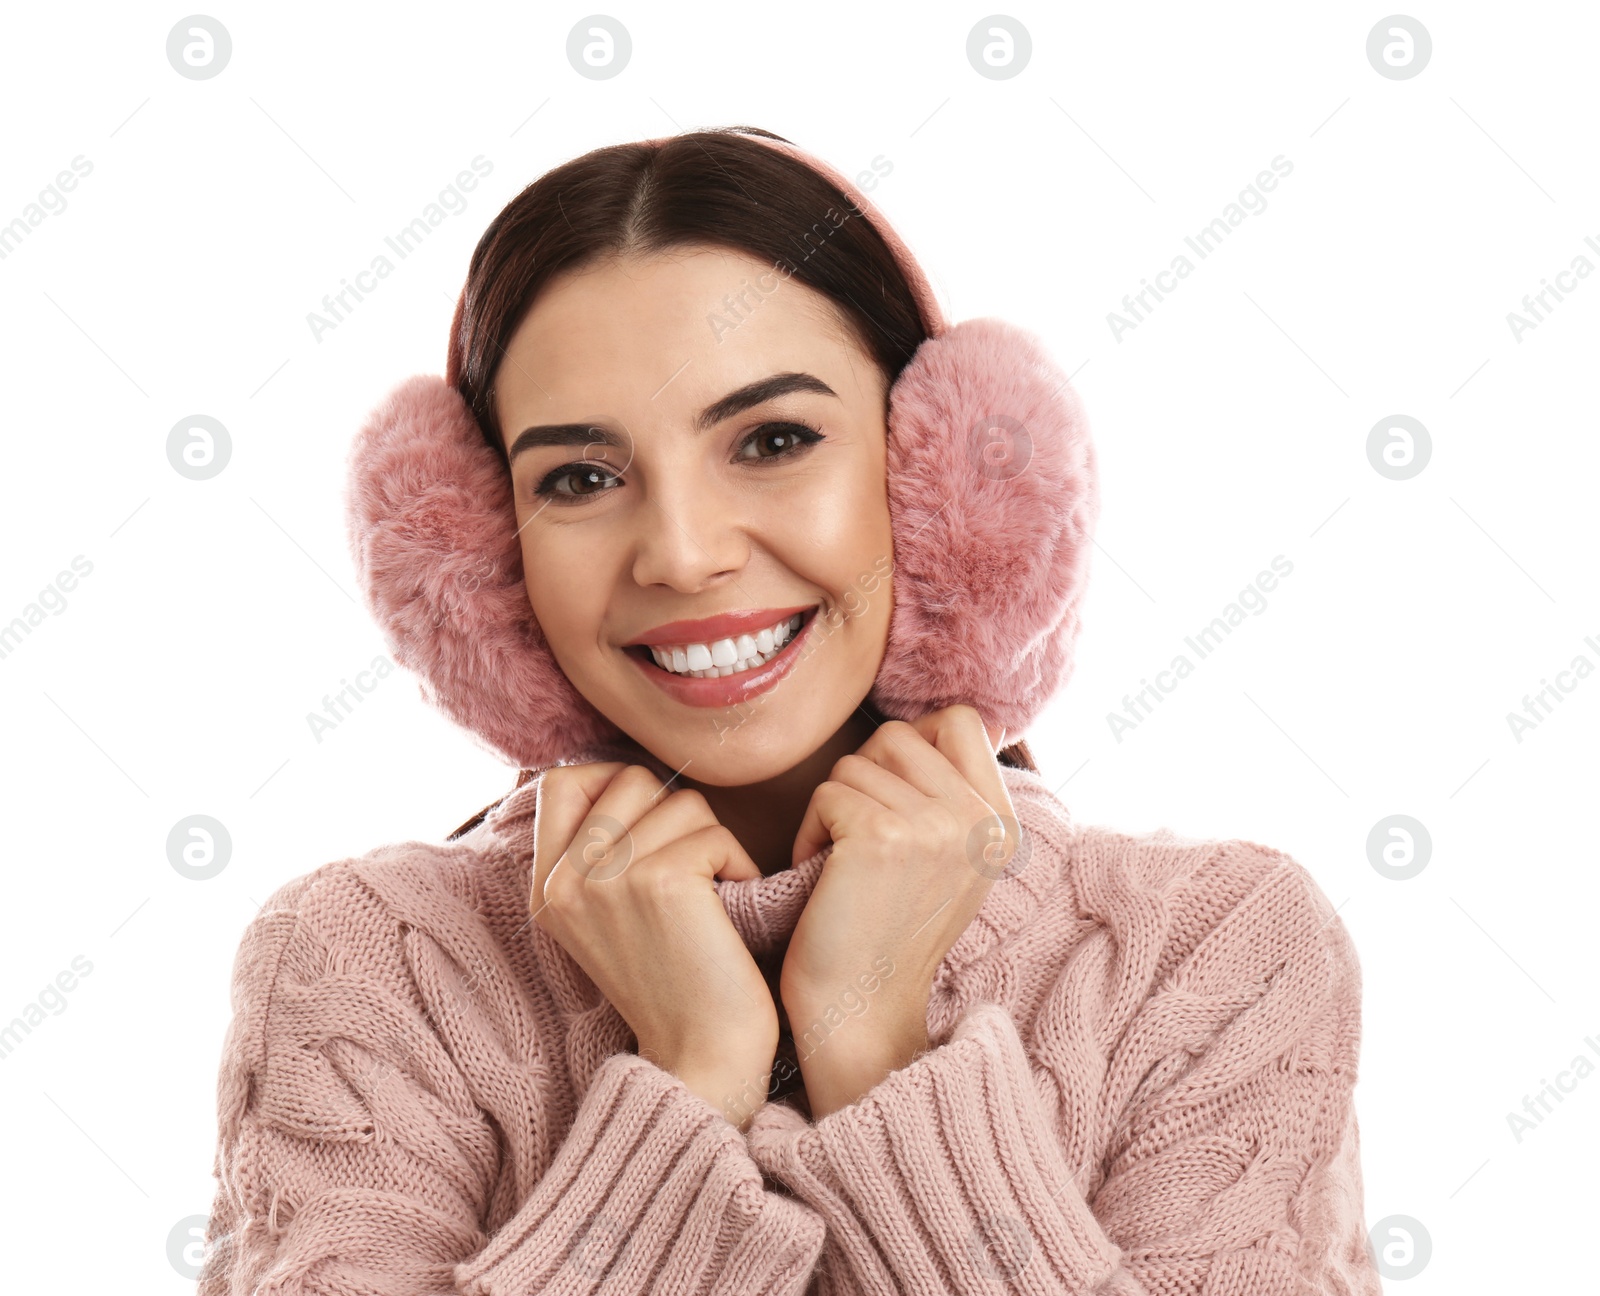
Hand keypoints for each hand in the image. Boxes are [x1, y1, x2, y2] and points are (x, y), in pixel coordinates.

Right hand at [530, 762, 778, 1127]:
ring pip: (680, 801)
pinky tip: (732, 908)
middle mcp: (563, 881)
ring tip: (711, 899)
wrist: (703, 1058)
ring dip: (712, 842)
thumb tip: (620, 776)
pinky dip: (738, 864)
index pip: (561, 782)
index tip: (649, 829)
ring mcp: (605, 880)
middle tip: (690, 873)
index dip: (613, 784)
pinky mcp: (656, 883)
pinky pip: (714, 832)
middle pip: (630, 779)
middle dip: (676, 814)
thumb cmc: (677, 980)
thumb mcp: (608, 915)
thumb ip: (599, 851)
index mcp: (545, 888)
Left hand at [779, 706, 1017, 1115]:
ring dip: (834, 807)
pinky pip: (827, 793)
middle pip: (899, 735)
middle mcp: (978, 820)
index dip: (915, 741)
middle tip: (859, 838)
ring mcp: (935, 826)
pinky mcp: (882, 836)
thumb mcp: (953, 860)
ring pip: (856, 763)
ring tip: (843, 864)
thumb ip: (957, 794)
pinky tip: (823, 876)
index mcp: (1001, 823)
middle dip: (864, 777)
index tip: (892, 793)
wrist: (862, 1011)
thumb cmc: (887, 931)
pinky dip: (811, 831)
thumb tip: (968, 719)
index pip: (962, 720)